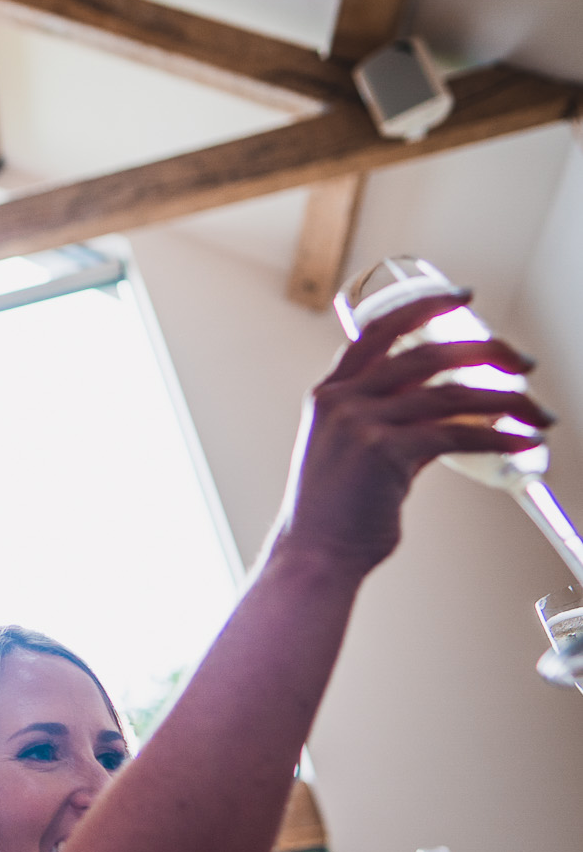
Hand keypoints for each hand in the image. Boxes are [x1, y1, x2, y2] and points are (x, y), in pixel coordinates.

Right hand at [276, 291, 550, 574]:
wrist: (316, 552)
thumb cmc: (335, 509)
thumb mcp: (350, 450)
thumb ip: (387, 422)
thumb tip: (445, 413)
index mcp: (329, 394)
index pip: (377, 332)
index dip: (422, 308)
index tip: (460, 298)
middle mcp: (342, 400)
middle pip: (425, 354)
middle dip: (484, 350)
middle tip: (519, 361)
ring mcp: (362, 424)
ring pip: (449, 393)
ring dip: (505, 397)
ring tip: (536, 408)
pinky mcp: (386, 452)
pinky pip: (457, 433)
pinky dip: (498, 435)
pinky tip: (522, 440)